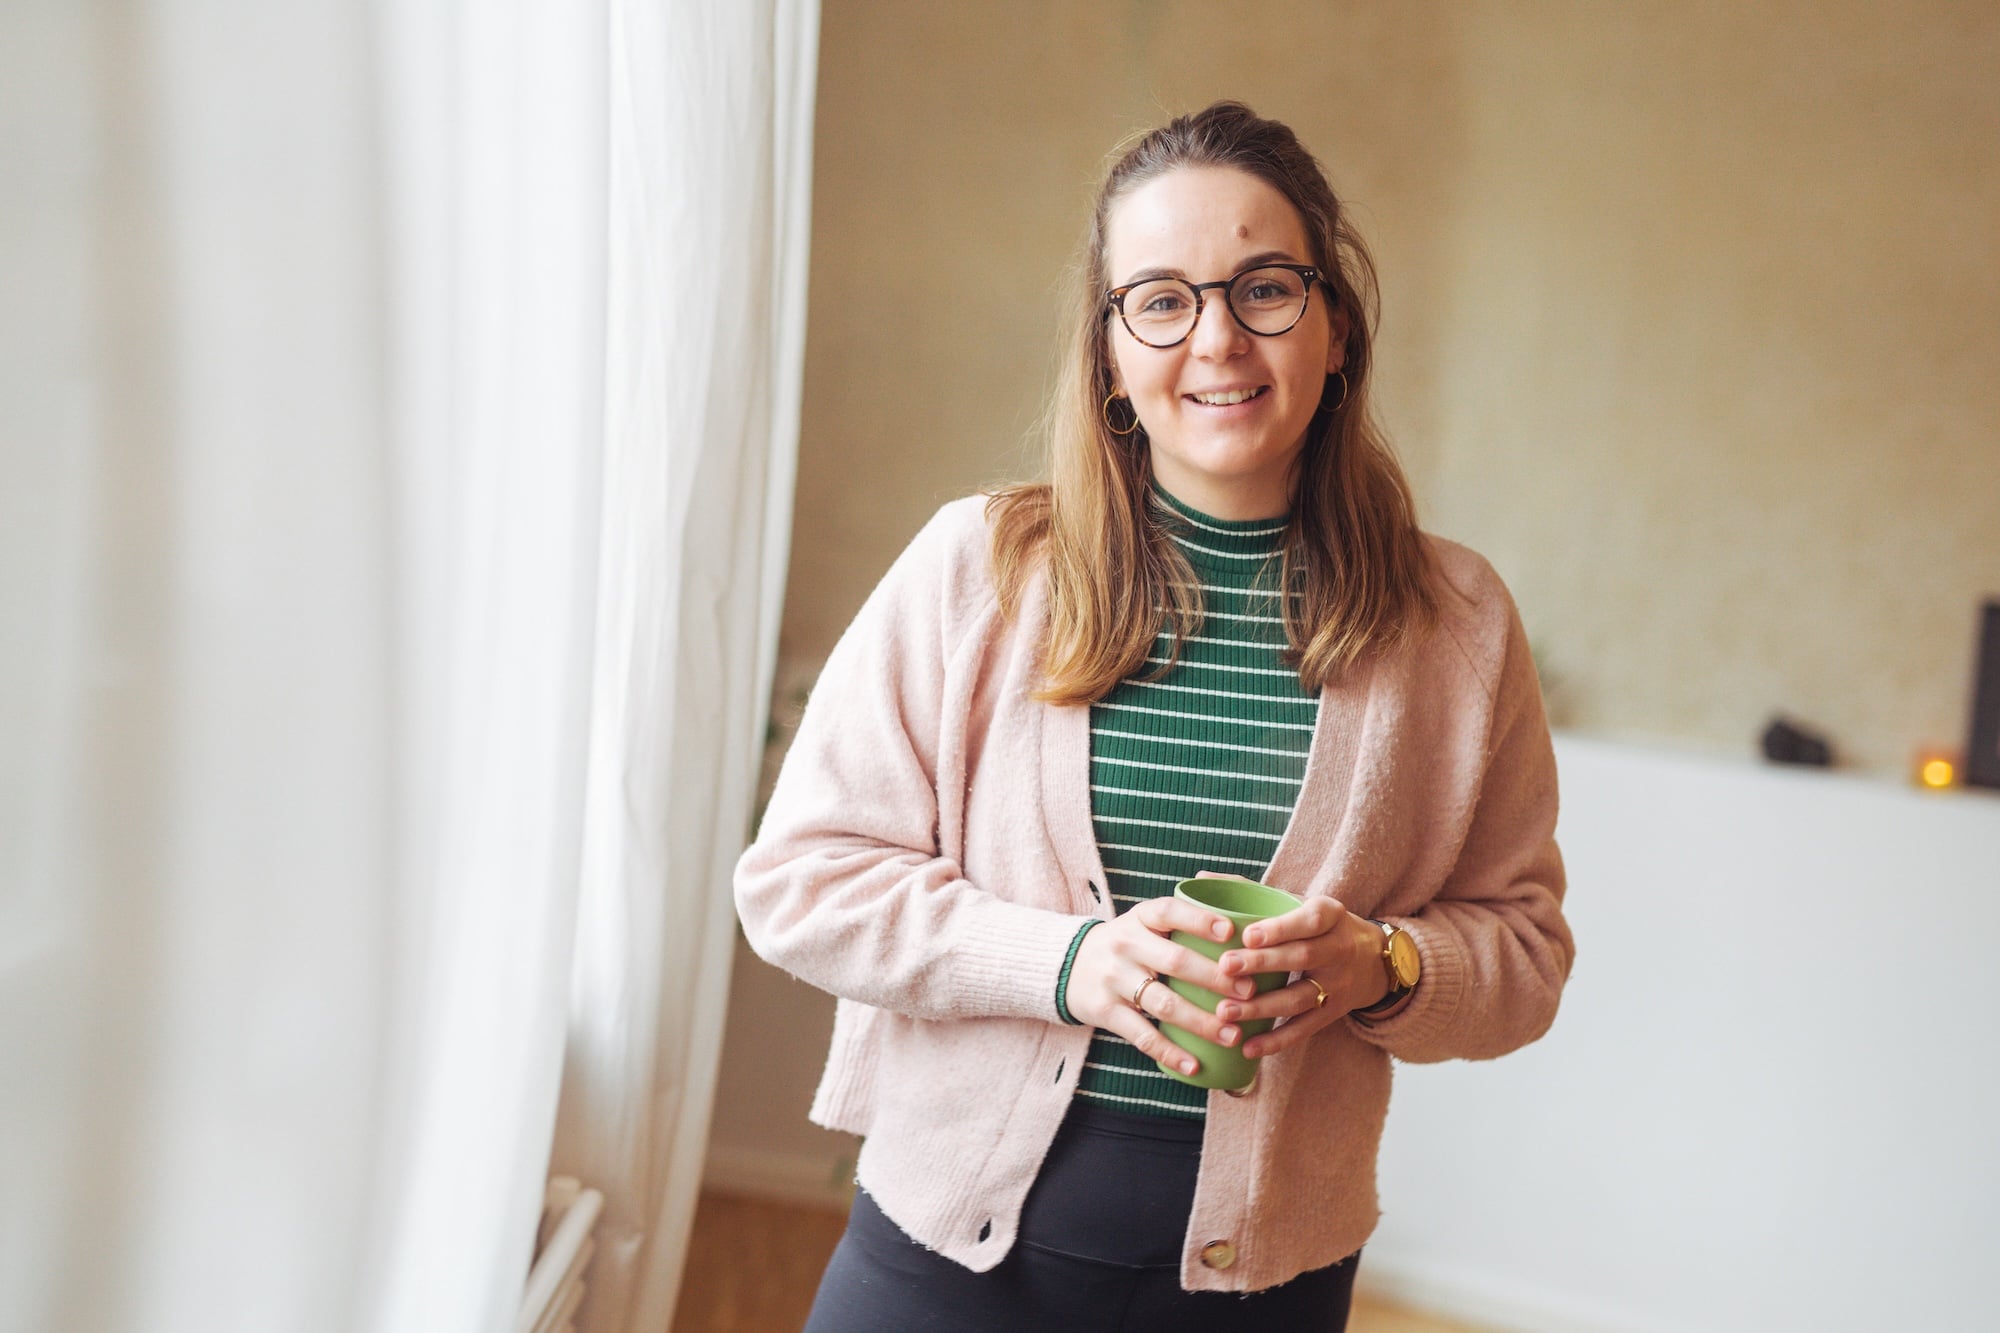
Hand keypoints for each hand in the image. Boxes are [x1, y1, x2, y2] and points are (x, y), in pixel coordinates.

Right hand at [1063, 897, 1258, 1077]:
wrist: (1069, 966)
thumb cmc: (1128, 944)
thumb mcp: (1145, 923)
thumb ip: (1182, 921)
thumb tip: (1244, 923)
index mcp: (1140, 917)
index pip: (1170, 911)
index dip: (1200, 920)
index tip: (1231, 932)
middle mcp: (1125, 944)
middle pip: (1176, 961)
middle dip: (1216, 978)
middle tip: (1249, 993)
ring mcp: (1113, 978)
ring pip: (1164, 1004)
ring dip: (1201, 1022)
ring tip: (1232, 1034)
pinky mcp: (1105, 1011)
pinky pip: (1142, 1036)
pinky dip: (1170, 1053)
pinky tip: (1195, 1066)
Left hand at [1209, 895, 1389, 1058]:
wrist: (1373, 959)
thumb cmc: (1318, 925)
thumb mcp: (1298, 902)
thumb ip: (1251, 892)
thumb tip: (1200, 879)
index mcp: (1331, 915)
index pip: (1308, 920)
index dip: (1279, 929)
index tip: (1246, 934)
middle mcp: (1339, 949)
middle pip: (1301, 958)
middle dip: (1262, 964)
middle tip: (1225, 967)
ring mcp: (1338, 985)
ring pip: (1299, 998)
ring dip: (1261, 1007)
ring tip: (1225, 1011)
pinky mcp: (1334, 1013)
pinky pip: (1304, 1029)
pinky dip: (1276, 1041)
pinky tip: (1247, 1048)